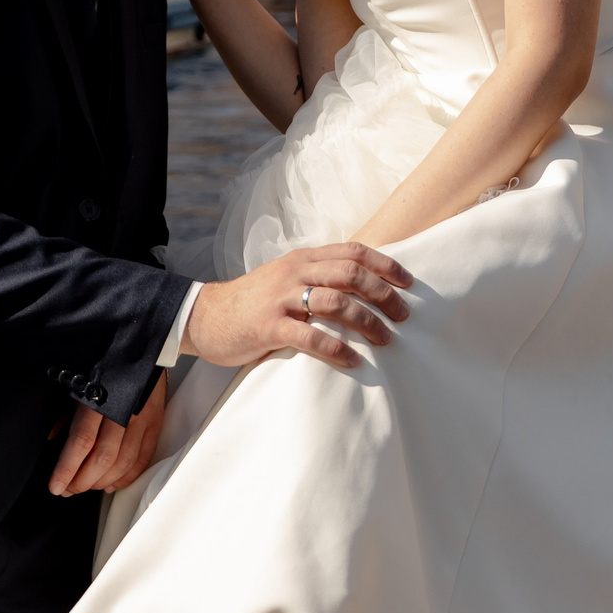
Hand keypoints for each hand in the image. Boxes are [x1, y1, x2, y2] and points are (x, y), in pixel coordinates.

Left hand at [49, 371, 168, 497]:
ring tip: (86, 487)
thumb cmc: (105, 360)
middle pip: (103, 458)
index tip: (55, 486)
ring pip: (123, 463)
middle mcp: (124, 409)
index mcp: (100, 396)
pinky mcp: (156, 421)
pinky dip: (127, 476)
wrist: (144, 343)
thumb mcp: (77, 378)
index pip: (82, 442)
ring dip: (102, 482)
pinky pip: (143, 458)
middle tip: (67, 489)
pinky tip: (112, 483)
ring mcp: (143, 417)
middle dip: (82, 481)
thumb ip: (64, 410)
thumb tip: (52, 438)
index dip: (67, 469)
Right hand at [180, 243, 412, 369]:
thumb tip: (361, 287)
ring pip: (336, 302)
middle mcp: (295, 272)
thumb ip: (316, 277)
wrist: (204, 315)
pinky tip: (353, 360)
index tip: (409, 282)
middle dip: (383, 294)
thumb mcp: (285, 278)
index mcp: (302, 259)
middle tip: (402, 315)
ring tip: (386, 339)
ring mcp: (281, 298)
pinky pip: (310, 336)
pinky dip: (336, 348)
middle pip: (351, 274)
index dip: (385, 264)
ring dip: (367, 321)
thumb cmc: (252, 301)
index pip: (352, 251)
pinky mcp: (268, 326)